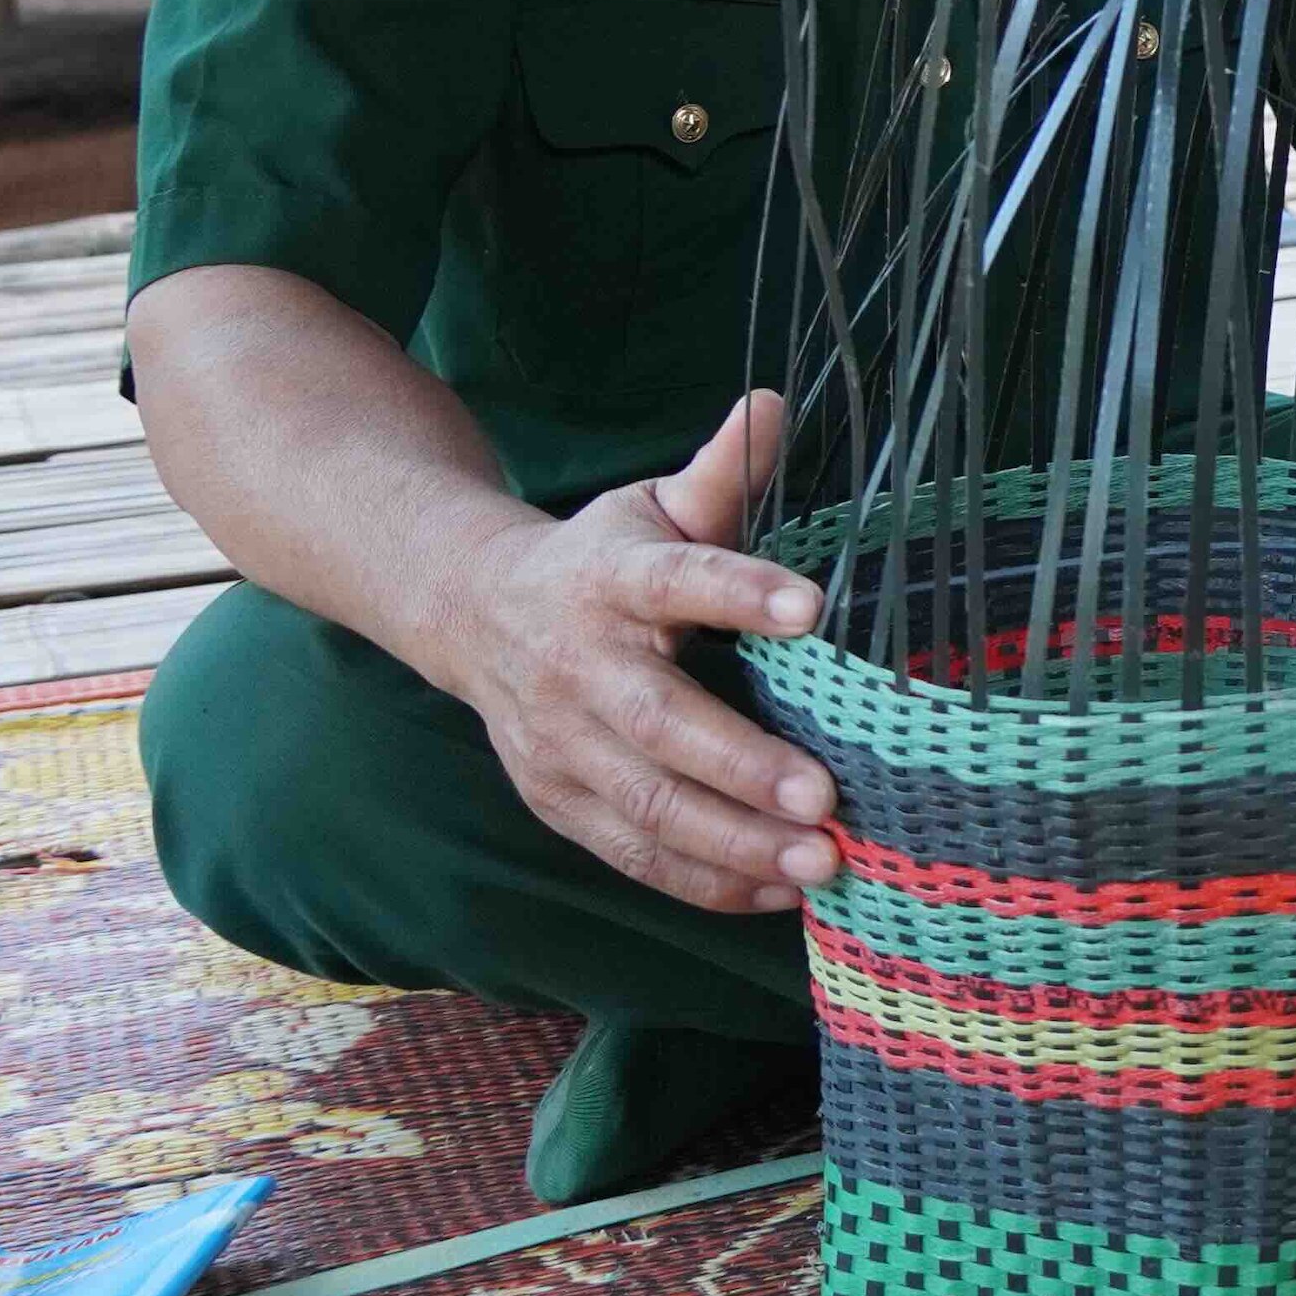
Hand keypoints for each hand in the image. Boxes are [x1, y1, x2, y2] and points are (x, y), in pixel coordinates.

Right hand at [418, 392, 843, 915]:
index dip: (742, 591)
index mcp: (609, 581)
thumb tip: (774, 405)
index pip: (679, 581)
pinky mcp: (556, 800)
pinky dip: (704, 880)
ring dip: (735, 843)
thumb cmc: (597, 560)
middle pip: (660, 724)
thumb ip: (720, 475)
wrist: (468, 612)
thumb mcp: (649, 507)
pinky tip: (777, 890)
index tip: (814, 606)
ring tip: (822, 862)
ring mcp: (559, 744)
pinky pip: (631, 854)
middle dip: (744, 767)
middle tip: (828, 797)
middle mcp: (578, 667)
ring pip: (645, 807)